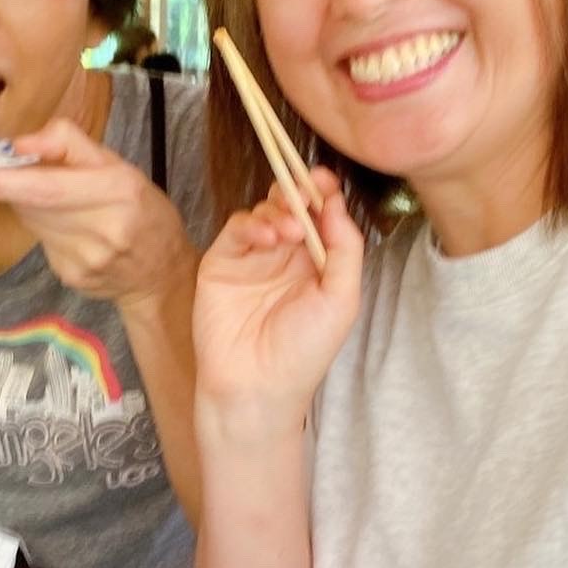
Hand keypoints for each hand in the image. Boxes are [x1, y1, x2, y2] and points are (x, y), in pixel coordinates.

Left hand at [0, 119, 196, 309]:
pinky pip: (43, 244)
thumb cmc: (141, 209)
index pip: (44, 187)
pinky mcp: (73, 278)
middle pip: (32, 204)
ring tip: (65, 206)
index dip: (0, 182)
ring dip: (34, 208)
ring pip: (34, 223)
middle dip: (15, 187)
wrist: (161, 272)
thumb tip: (19, 144)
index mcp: (116, 191)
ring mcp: (86, 260)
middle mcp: (102, 229)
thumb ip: (68, 143)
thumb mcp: (119, 164)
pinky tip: (74, 232)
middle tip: (18, 176)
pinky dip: (47, 230)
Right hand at [192, 172, 363, 430]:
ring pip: (264, 213)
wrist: (256, 387)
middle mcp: (285, 257)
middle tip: (304, 192)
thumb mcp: (341, 299)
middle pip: (291, 207)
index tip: (326, 180)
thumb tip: (336, 203)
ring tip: (290, 232)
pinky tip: (268, 239)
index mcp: (317, 264)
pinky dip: (252, 225)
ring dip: (279, 212)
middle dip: (299, 193)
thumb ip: (345, 249)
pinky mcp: (222, 263)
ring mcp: (252, 259)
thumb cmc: (304, 352)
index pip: (321, 217)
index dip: (323, 194)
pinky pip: (236, 229)